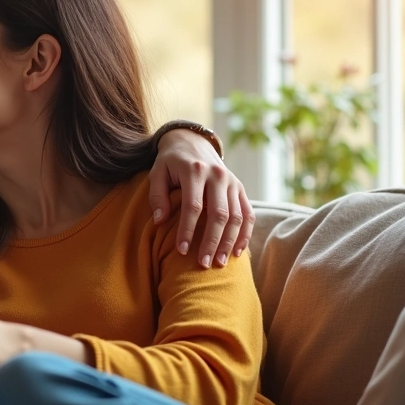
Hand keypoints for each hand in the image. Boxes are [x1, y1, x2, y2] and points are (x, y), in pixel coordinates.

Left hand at [150, 129, 253, 267]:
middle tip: (203, 263)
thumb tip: (160, 221)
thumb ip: (157, 196)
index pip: (193, 206)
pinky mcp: (240, 188)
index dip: (188, 230)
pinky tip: (237, 252)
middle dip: (211, 241)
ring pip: (237, 216)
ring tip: (219, 263)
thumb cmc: (170, 162)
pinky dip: (245, 234)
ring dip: (229, 242)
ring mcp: (232, 182)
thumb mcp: (157, 173)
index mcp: (195, 171)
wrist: (192, 141)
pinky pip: (248, 213)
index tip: (181, 250)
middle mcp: (218, 176)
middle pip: (219, 214)